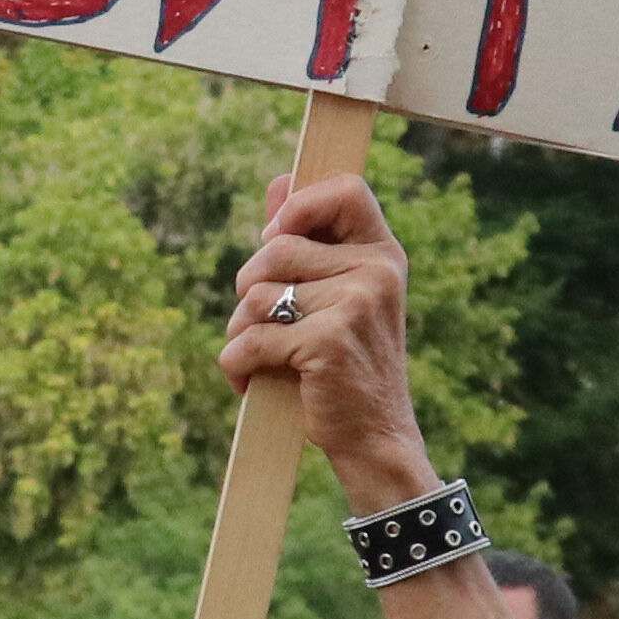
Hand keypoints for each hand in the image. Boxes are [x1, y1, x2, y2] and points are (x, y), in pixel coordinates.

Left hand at [225, 178, 428, 505]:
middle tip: (263, 323)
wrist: (374, 438)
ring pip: (255, 294)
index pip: (346, 189)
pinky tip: (247, 380)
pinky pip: (251, 338)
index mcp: (382, 254)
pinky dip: (236, 364)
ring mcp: (356, 305)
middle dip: (251, 288)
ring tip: (260, 356)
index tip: (280, 238)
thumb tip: (279, 181)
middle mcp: (376, 272)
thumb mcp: (339, 296)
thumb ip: (310, 239)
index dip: (301, 206)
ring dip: (240, 330)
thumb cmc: (348, 365)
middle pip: (275, 248)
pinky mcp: (328, 341)